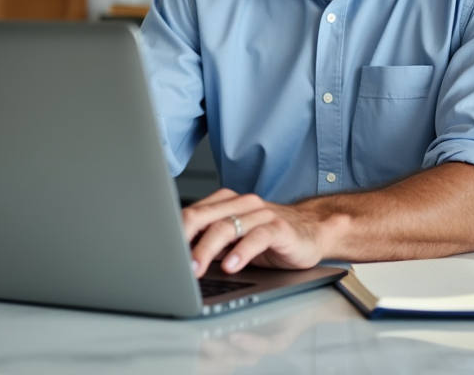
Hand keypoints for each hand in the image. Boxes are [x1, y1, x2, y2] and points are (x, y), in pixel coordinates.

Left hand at [181, 188, 328, 275]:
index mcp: (226, 204)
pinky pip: (257, 237)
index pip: (192, 214)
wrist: (314, 231)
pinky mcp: (279, 228)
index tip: (160, 253)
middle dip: (184, 240)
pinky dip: (241, 252)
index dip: (173, 233)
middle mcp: (241, 204)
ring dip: (207, 249)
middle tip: (172, 262)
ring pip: (227, 226)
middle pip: (204, 217)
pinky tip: (231, 265)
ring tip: (195, 268)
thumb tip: (177, 260)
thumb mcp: (235, 242)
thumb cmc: (271, 239)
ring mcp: (261, 214)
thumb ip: (210, 244)